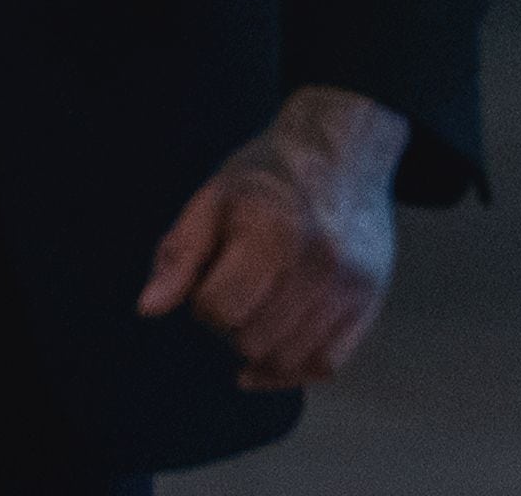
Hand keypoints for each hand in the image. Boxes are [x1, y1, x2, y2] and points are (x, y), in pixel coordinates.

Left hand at [138, 84, 408, 390]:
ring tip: (260, 314)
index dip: (204, 303)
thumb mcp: (213, 199)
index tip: (213, 279)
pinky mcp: (371, 299)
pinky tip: (275, 359)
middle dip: (233, 327)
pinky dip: (297, 370)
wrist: (346, 150)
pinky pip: (328, 363)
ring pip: (288, 359)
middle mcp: (319, 263)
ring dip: (262, 349)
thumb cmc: (269, 174)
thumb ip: (179, 254)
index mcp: (273, 233)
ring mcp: (350, 284)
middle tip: (240, 293)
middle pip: (251, 341)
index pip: (219, 310)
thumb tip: (149, 309)